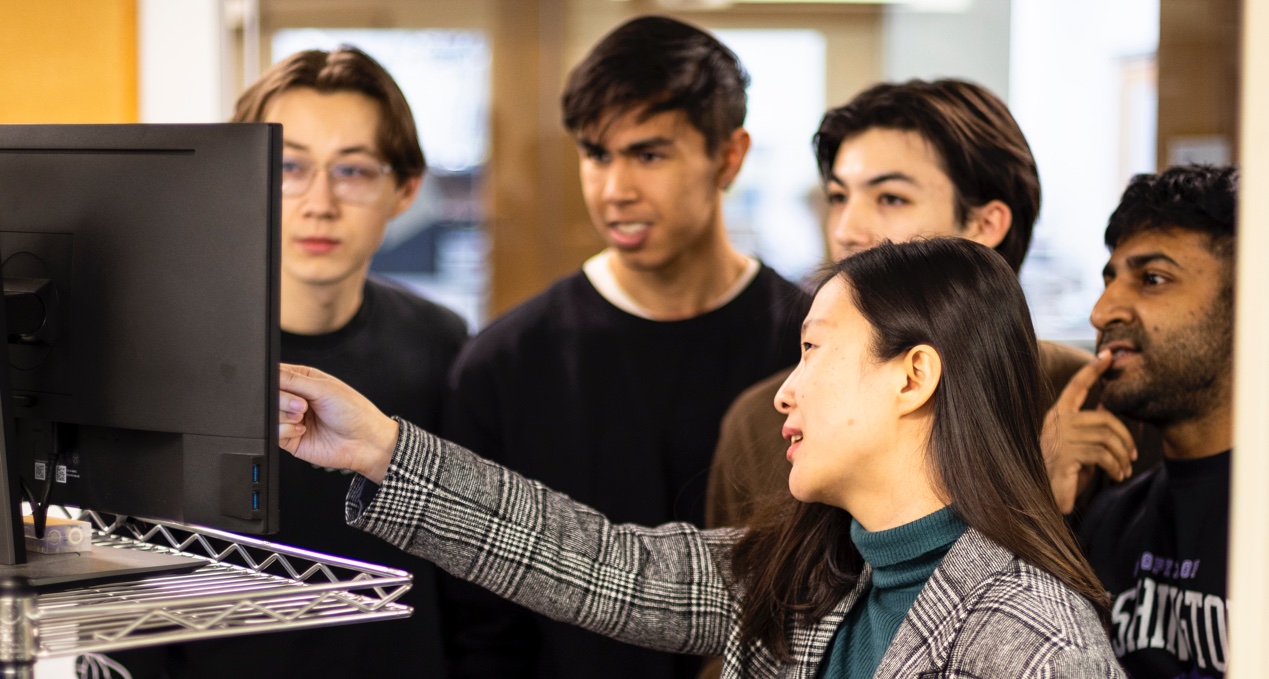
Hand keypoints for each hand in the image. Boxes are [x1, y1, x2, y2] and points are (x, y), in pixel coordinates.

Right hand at [278, 363, 398, 483]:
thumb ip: (294, 381)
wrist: (365, 442)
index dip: (274, 380)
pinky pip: (273, 432)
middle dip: (284, 400)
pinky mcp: (289, 438)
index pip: (276, 374)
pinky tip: (303, 430)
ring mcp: (291, 418)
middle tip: (303, 405)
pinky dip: (286, 430)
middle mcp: (295, 398)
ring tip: (305, 417)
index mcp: (303, 380)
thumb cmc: (354, 412)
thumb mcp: (325, 388)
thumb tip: (270, 374)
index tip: (284, 386)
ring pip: (268, 413)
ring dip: (286, 416)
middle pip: (269, 395)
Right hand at [1041, 350, 1136, 513]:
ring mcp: (1059, 439)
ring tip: (1123, 471)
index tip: (1106, 355)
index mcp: (1057, 415)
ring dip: (1121, 456)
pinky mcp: (1065, 456)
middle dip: (1125, 438)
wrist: (1040, 497)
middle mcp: (1056, 423)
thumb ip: (1089, 428)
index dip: (1091, 370)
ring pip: (1106, 438)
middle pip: (1104, 418)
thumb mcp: (1077, 445)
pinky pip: (1102, 455)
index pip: (1076, 386)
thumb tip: (1107, 407)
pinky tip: (1116, 476)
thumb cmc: (1061, 471)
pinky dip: (1115, 466)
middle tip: (1132, 456)